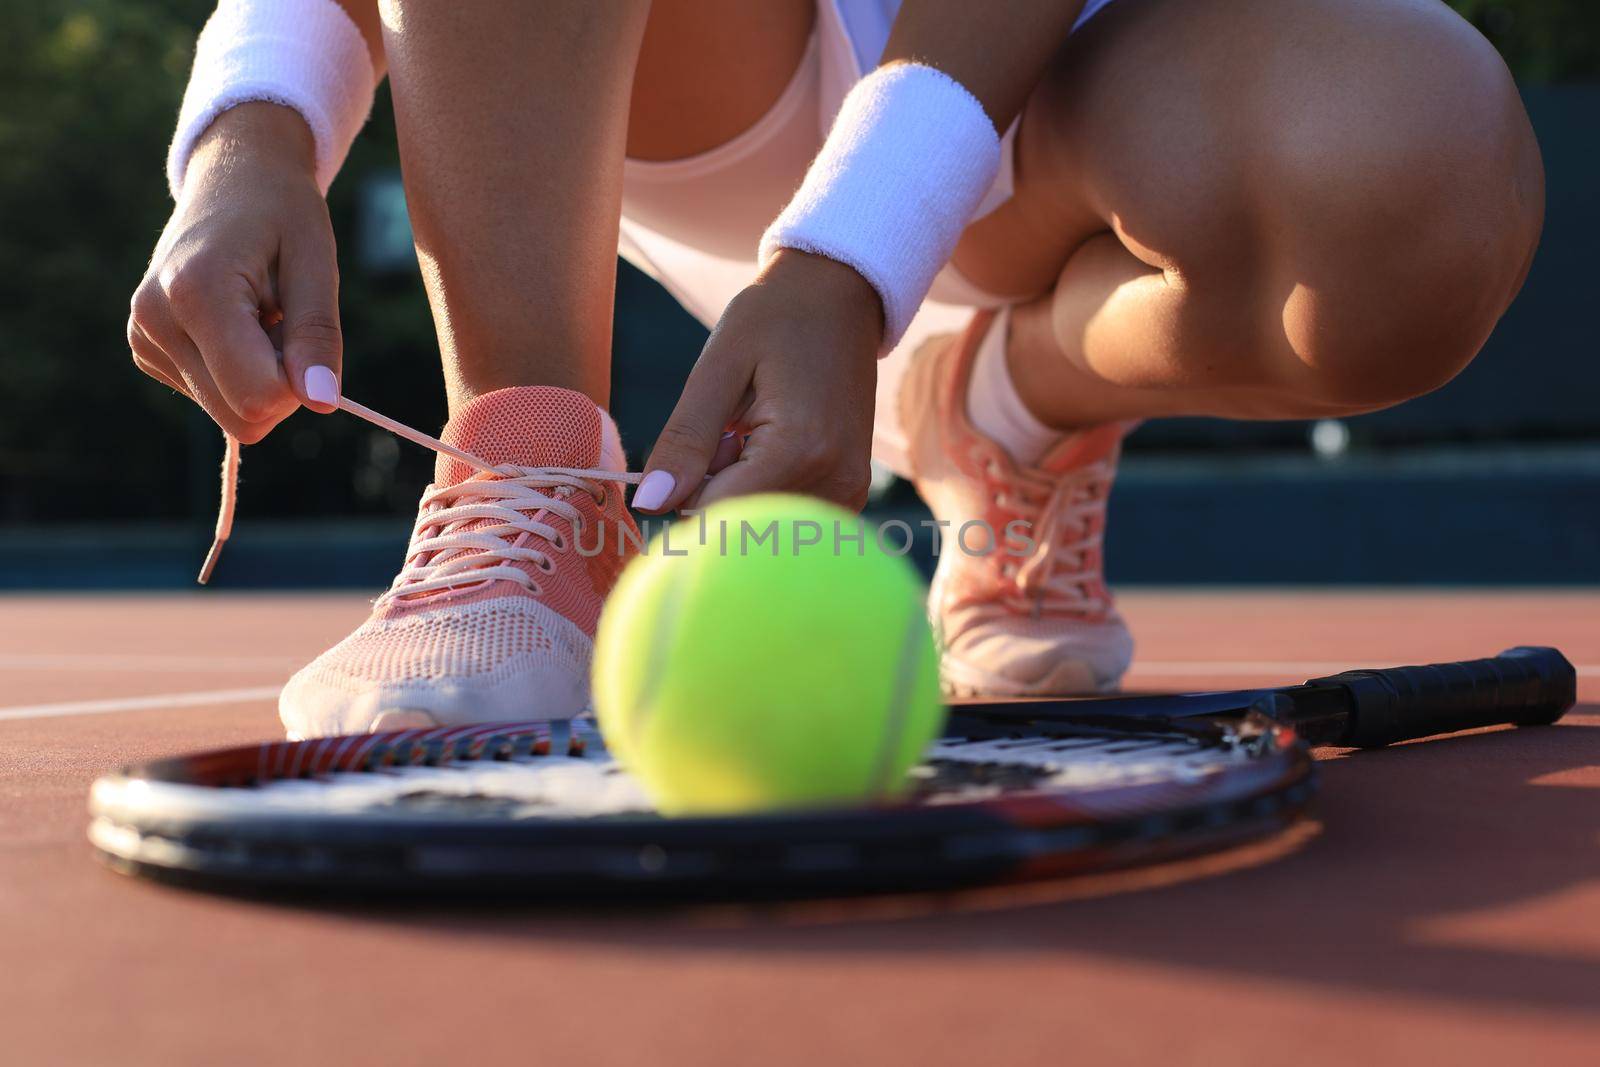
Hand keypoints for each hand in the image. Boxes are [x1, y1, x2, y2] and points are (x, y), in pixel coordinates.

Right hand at [128, 103, 341, 442]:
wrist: (232, 178)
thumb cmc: (282, 213)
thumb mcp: (316, 263)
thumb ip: (318, 335)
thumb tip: (321, 403)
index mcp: (194, 292)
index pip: (256, 396)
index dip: (300, 383)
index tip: (304, 333)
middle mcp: (155, 320)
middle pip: (241, 415)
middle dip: (282, 385)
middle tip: (285, 322)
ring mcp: (143, 338)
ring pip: (229, 412)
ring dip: (261, 375)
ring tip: (259, 313)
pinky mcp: (145, 350)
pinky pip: (213, 397)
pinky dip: (239, 370)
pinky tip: (237, 321)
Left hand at [635, 249, 883, 513]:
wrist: (839, 297)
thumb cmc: (775, 318)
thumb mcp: (718, 366)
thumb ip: (684, 438)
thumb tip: (647, 504)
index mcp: (800, 449)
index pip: (717, 515)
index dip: (682, 496)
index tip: (686, 452)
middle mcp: (834, 481)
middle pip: (741, 525)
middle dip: (712, 494)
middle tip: (725, 433)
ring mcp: (849, 492)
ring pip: (763, 526)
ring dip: (739, 494)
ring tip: (749, 436)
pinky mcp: (852, 493)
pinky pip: (787, 518)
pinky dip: (763, 494)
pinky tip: (767, 451)